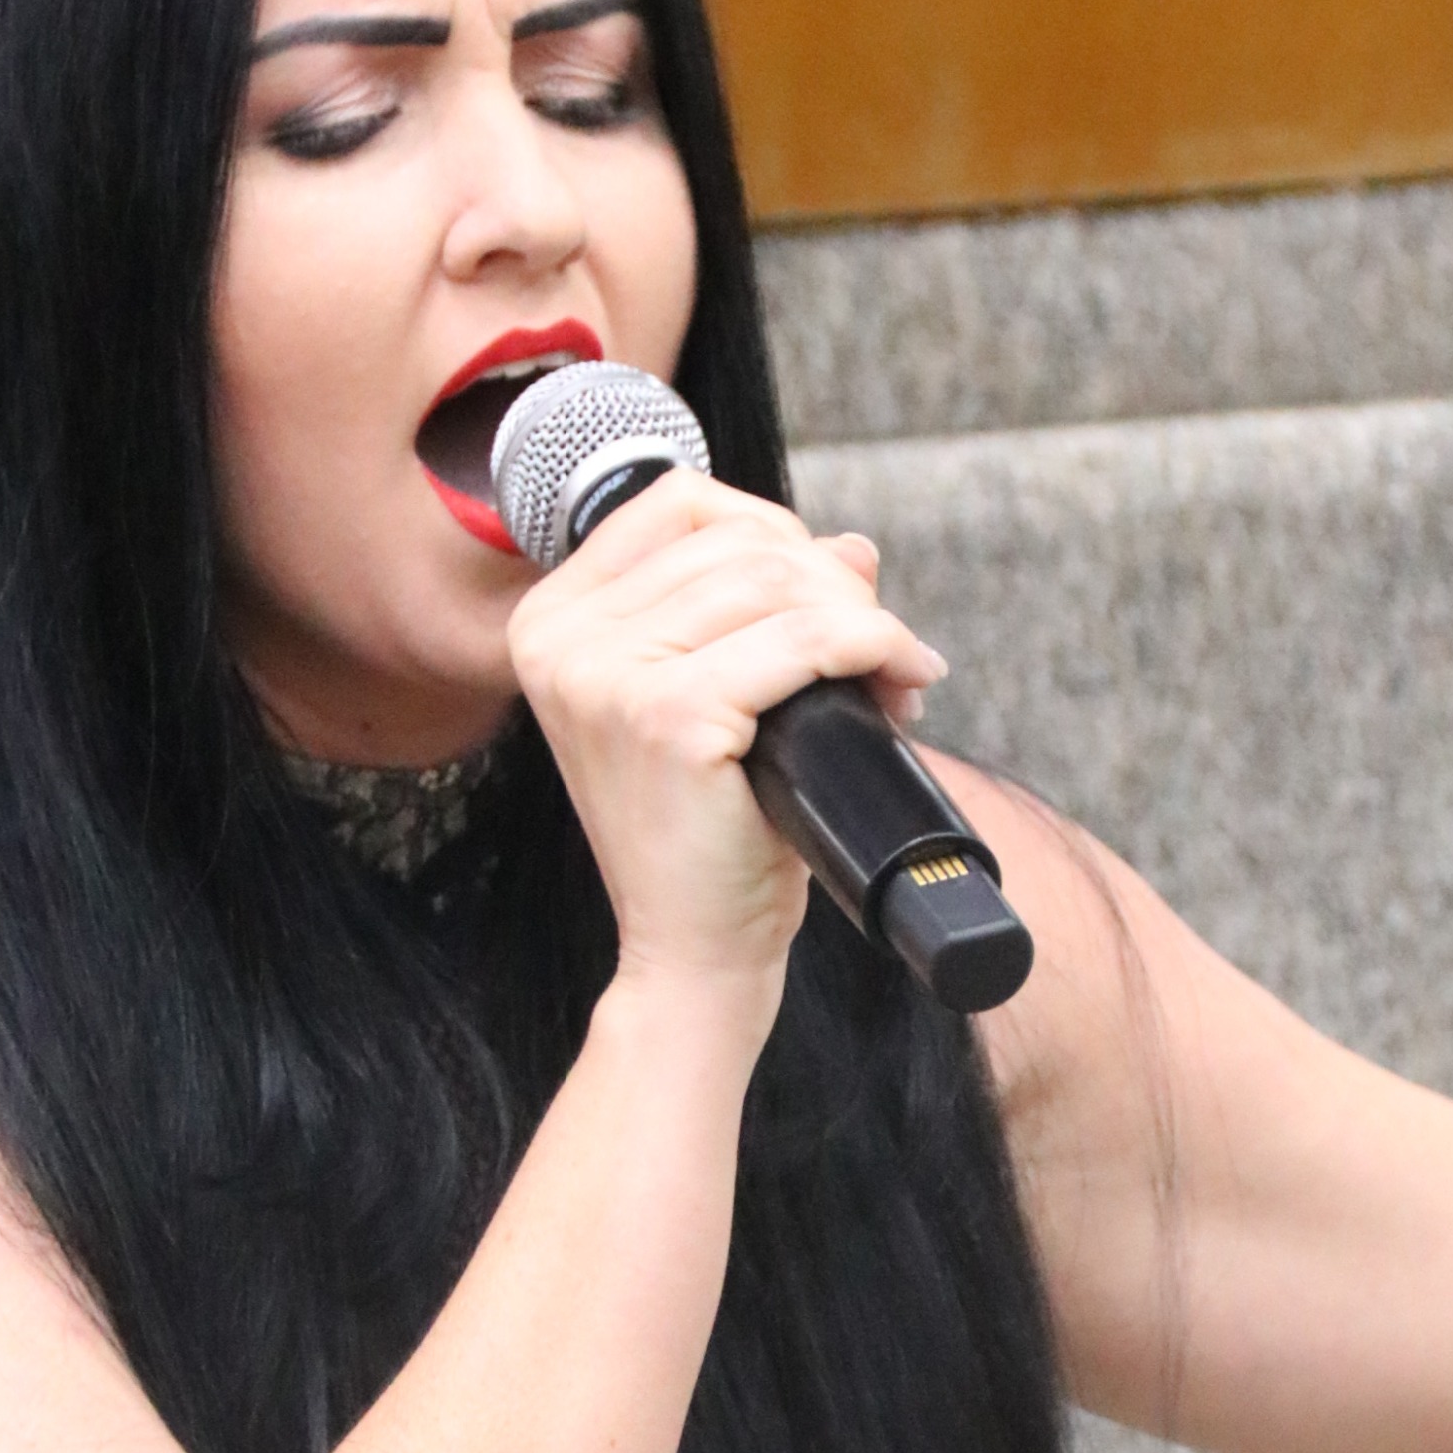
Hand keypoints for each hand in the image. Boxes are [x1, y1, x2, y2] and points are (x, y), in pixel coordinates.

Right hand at [506, 472, 946, 1007]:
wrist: (693, 950)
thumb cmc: (709, 832)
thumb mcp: (721, 697)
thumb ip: (764, 609)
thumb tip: (851, 547)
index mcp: (553, 620)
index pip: (679, 502)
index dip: (773, 529)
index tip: (826, 596)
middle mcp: (562, 638)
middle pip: (738, 539)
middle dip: (834, 586)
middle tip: (881, 655)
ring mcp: (606, 676)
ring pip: (778, 583)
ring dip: (864, 620)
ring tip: (892, 680)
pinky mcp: (667, 719)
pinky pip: (803, 644)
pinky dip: (872, 648)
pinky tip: (899, 684)